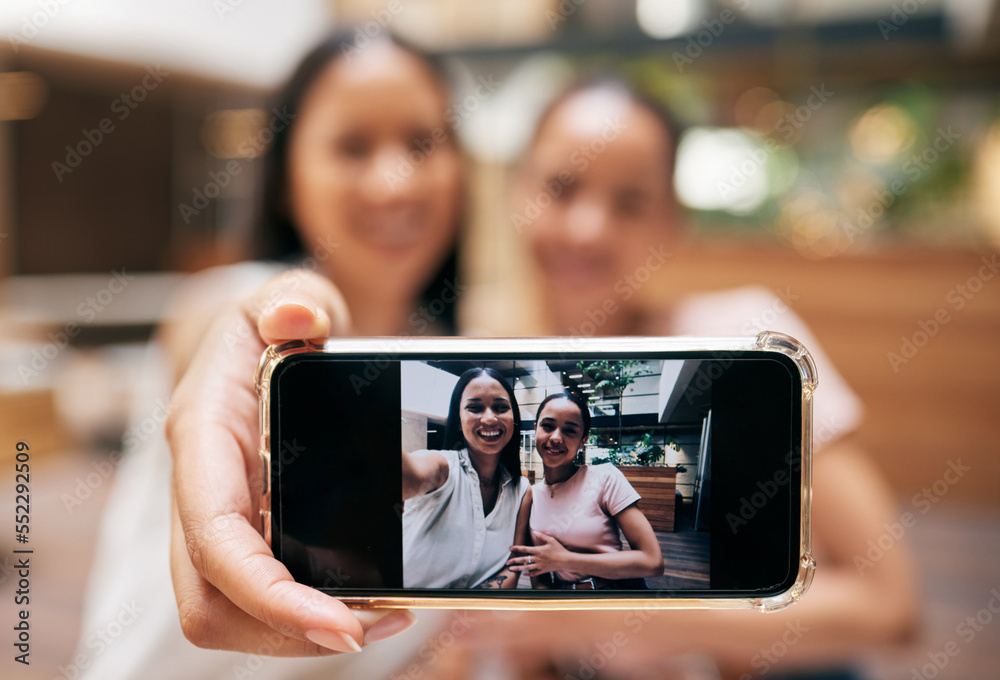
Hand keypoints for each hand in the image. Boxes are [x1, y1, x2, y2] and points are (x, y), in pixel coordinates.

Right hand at [167, 269, 414, 654]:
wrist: (264, 347)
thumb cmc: (273, 327)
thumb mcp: (284, 299)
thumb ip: (291, 301)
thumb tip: (298, 319)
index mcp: (203, 437)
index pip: (216, 537)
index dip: (269, 594)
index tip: (340, 623)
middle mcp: (200, 490)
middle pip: (211, 600)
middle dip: (286, 632)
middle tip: (373, 626)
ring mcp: (220, 519)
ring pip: (230, 613)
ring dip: (298, 635)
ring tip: (384, 618)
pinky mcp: (246, 534)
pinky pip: (259, 597)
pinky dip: (304, 616)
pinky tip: (369, 602)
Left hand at [507, 530, 573, 575]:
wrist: (566, 561)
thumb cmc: (559, 549)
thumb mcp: (551, 540)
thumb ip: (542, 536)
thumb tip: (534, 532)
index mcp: (538, 550)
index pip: (525, 549)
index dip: (517, 548)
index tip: (511, 548)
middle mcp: (538, 558)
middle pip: (524, 559)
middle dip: (514, 560)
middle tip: (507, 562)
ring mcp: (540, 565)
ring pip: (527, 567)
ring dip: (518, 568)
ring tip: (511, 569)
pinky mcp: (543, 570)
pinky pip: (534, 573)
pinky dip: (529, 574)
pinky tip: (524, 574)